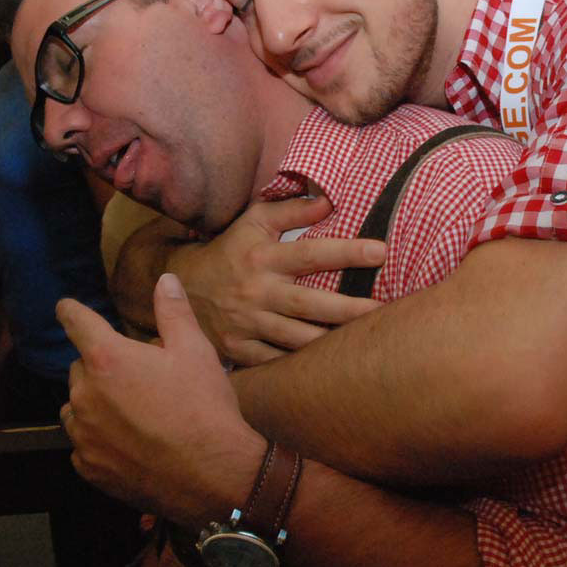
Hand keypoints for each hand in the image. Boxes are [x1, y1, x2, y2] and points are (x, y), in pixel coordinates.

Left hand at [59, 275, 265, 526]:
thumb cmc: (203, 407)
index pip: (76, 322)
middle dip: (99, 365)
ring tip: (130, 409)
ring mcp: (83, 435)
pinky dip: (98, 438)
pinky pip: (83, 443)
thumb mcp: (195, 351)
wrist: (212, 475)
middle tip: (135, 373)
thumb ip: (173, 312)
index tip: (65, 307)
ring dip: (94, 402)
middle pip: (79, 368)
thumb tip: (165, 280)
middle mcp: (85, 395)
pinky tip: (129, 440)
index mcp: (108, 359)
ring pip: (76, 407)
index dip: (71, 311)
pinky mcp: (88, 467)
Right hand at [177, 196, 386, 364]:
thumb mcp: (254, 222)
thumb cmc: (231, 249)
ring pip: (296, 339)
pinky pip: (276, 363)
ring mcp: (247, 324)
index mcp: (263, 257)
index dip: (346, 252)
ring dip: (331, 343)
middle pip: (310, 305)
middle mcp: (257, 292)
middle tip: (384, 311)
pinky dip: (300, 366)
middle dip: (349, 310)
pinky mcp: (239, 350)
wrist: (181, 286)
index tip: (381, 251)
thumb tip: (329, 200)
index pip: (310, 253)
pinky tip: (329, 366)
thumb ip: (292, 211)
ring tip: (365, 342)